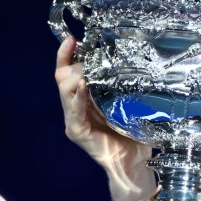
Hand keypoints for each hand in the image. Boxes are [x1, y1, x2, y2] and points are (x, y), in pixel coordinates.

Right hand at [55, 36, 155, 200]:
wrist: (134, 162)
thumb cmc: (134, 134)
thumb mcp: (129, 103)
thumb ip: (125, 85)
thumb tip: (137, 59)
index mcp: (84, 98)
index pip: (68, 71)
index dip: (66, 54)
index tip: (72, 38)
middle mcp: (74, 107)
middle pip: (63, 77)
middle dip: (74, 63)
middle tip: (90, 57)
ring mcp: (73, 120)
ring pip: (64, 90)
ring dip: (75, 77)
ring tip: (87, 69)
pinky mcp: (76, 132)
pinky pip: (74, 112)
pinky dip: (79, 98)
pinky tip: (84, 87)